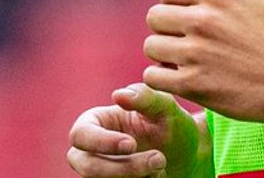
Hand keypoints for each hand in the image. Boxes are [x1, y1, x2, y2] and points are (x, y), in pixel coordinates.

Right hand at [66, 83, 201, 176]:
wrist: (183, 155)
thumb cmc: (168, 123)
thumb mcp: (164, 106)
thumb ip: (144, 96)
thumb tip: (118, 94)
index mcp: (95, 121)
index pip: (80, 134)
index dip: (101, 142)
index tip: (131, 144)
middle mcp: (89, 150)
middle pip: (87, 167)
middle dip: (123, 168)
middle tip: (159, 160)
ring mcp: (98, 173)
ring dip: (134, 177)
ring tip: (162, 166)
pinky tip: (158, 176)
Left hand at [143, 0, 263, 123]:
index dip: (173, 2)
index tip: (187, 14)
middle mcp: (201, 19)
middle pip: (154, 16)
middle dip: (166, 28)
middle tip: (185, 39)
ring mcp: (194, 53)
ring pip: (150, 46)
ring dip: (163, 54)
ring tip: (182, 60)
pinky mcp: (191, 84)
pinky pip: (152, 76)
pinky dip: (162, 78)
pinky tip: (180, 78)